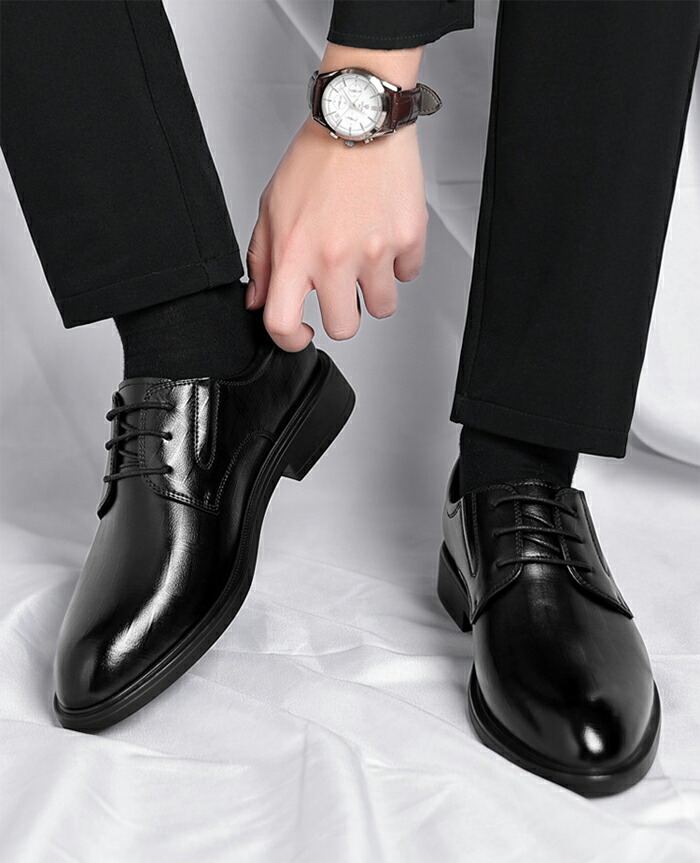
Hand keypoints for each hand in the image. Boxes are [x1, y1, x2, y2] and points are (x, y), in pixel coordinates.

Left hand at [245, 114, 428, 350]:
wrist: (359, 118)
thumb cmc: (316, 160)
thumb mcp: (272, 208)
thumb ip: (262, 260)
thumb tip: (259, 300)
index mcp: (294, 253)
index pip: (283, 324)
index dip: (291, 340)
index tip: (302, 331)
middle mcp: (334, 258)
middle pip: (344, 328)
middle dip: (344, 315)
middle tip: (342, 291)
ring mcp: (375, 251)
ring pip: (383, 307)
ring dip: (374, 290)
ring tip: (366, 256)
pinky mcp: (409, 238)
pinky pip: (408, 274)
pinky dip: (399, 262)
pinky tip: (385, 236)